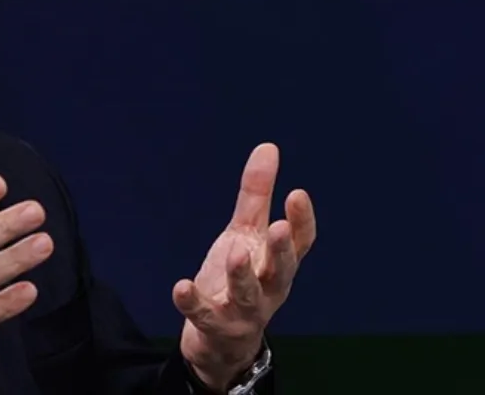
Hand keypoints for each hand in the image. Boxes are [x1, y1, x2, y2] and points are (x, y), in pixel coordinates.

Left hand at [174, 143, 315, 391]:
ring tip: (235, 254)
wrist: (219, 338)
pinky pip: (204, 315)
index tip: (298, 193)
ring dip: (242, 276)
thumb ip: (257, 195)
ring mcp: (243, 311)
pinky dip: (192, 302)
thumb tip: (268, 146)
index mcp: (277, 263)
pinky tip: (181, 286)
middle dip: (280, 250)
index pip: (300, 243)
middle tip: (278, 227)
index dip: (303, 221)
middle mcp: (268, 289)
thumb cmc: (238, 277)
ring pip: (248, 295)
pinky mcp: (215, 326)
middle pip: (280, 271)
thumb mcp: (245, 233)